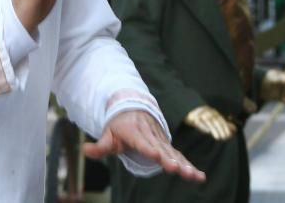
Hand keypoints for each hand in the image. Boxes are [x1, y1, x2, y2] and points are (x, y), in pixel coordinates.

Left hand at [85, 110, 204, 182]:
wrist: (133, 108)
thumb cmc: (119, 125)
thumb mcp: (108, 133)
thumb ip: (99, 145)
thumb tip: (84, 150)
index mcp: (135, 132)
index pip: (142, 142)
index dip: (149, 148)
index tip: (156, 155)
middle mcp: (151, 135)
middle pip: (162, 149)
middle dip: (171, 160)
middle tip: (178, 169)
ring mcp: (160, 140)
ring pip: (173, 153)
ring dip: (184, 164)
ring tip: (193, 175)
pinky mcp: (167, 145)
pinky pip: (179, 156)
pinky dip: (189, 165)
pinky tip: (199, 176)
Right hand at [184, 105, 236, 140]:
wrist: (190, 111)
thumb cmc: (204, 117)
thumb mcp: (214, 119)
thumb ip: (224, 123)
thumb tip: (234, 129)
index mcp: (214, 113)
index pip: (221, 120)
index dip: (225, 127)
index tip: (228, 135)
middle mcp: (208, 112)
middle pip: (216, 121)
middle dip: (221, 129)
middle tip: (224, 138)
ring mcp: (201, 114)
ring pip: (209, 121)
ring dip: (214, 129)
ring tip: (218, 137)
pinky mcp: (194, 117)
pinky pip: (200, 122)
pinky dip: (203, 126)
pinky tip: (207, 131)